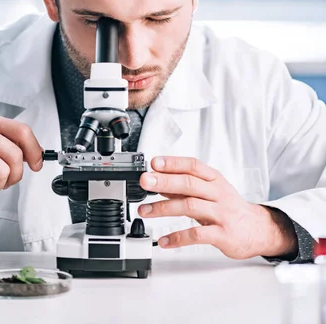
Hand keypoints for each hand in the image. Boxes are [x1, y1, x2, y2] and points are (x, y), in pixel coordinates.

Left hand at [138, 156, 297, 259]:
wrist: (259, 230)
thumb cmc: (230, 208)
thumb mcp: (211, 192)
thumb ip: (186, 188)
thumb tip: (159, 182)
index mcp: (215, 180)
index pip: (193, 166)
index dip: (173, 163)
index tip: (154, 163)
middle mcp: (218, 194)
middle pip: (189, 183)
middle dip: (165, 181)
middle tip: (145, 182)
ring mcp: (221, 214)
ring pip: (190, 206)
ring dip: (164, 208)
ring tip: (145, 211)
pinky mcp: (223, 234)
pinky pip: (197, 235)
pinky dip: (178, 237)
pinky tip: (164, 240)